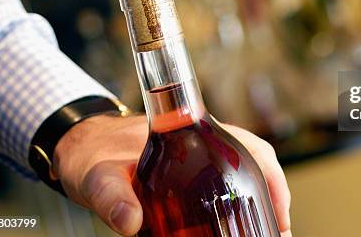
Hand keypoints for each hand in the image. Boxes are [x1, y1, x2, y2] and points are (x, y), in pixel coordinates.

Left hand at [53, 115, 291, 235]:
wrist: (80, 146)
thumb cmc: (92, 155)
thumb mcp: (99, 177)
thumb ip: (111, 198)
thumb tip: (131, 224)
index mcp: (192, 134)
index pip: (250, 147)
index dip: (272, 177)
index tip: (280, 211)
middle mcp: (203, 144)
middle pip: (256, 164)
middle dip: (273, 198)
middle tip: (279, 232)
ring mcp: (198, 160)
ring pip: (243, 176)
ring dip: (258, 204)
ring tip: (264, 233)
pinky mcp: (188, 177)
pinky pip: (223, 188)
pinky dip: (236, 207)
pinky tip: (232, 228)